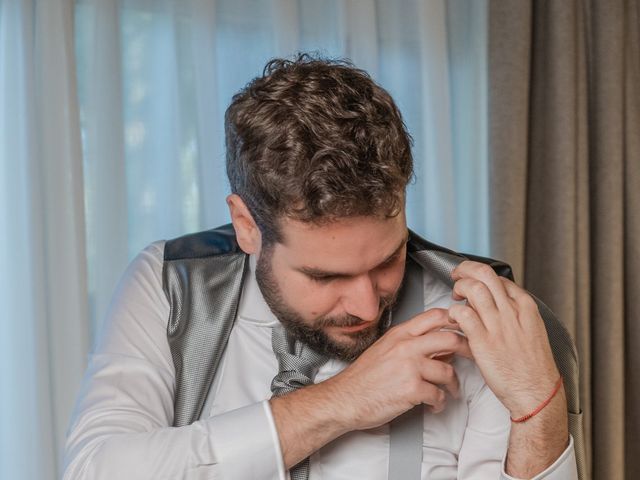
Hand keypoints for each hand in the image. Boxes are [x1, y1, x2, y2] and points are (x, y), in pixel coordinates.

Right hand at [270, 308, 472, 468]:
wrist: (344, 399)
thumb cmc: (363, 378)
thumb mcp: (385, 350)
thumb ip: (411, 344)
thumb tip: (440, 346)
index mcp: (400, 334)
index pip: (435, 316)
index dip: (456, 321)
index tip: (464, 330)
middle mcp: (406, 347)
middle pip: (450, 338)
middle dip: (467, 349)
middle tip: (471, 357)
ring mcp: (409, 367)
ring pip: (448, 370)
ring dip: (453, 385)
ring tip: (450, 391)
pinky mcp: (411, 390)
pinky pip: (438, 395)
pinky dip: (440, 403)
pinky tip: (434, 405)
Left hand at [447, 260, 559, 416]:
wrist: (537, 394)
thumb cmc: (533, 368)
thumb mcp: (532, 332)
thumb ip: (514, 315)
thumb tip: (495, 304)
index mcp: (525, 308)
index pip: (499, 278)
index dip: (480, 275)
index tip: (471, 280)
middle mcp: (512, 312)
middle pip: (485, 274)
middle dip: (465, 270)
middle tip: (456, 277)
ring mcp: (498, 326)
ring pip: (473, 288)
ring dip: (459, 288)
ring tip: (454, 298)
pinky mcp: (483, 342)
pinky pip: (463, 314)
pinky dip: (454, 312)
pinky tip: (454, 319)